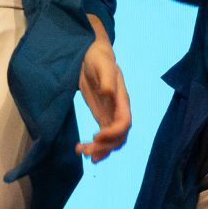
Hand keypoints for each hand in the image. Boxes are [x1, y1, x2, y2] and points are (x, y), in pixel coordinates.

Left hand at [76, 28, 130, 161]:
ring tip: (82, 152)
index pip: (125, 122)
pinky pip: (104, 137)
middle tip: (85, 151)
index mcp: (122, 100)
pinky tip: (84, 150)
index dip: (113, 133)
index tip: (96, 136)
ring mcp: (111, 116)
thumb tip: (108, 93)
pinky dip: (96, 147)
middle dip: (104, 146)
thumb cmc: (99, 58)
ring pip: (112, 141)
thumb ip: (107, 79)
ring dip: (99, 150)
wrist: (94, 56)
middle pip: (119, 137)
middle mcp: (119, 111)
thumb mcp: (102, 65)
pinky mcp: (102, 117)